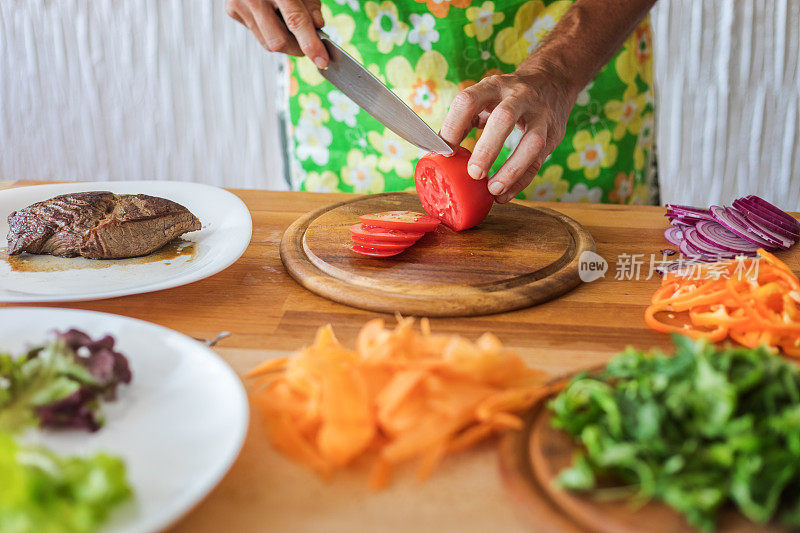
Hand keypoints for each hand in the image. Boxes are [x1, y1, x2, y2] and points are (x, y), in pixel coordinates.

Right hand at [226, 0, 328, 67]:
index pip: (295, 21)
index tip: (321, 60)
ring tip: (287, 23)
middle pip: (278, 41)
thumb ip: (311, 5)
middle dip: (297, 48)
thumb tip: (318, 28)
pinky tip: (271, 15)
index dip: (310, 44)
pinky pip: (257, 34)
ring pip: (267, 43)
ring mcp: (239, 4)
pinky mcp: (232, 10)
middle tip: (309, 44)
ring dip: (283, 40)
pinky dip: (269, 31)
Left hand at [440, 64, 577, 202]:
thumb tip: (437, 149)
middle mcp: (519, 96)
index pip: (468, 101)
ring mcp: (540, 114)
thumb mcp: (485, 97)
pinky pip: (539, 161)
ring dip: (511, 170)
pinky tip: (505, 195)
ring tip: (493, 190)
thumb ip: (463, 119)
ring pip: (532, 142)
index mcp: (493, 86)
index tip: (444, 151)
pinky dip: (521, 181)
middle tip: (474, 173)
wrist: (552, 81)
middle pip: (504, 119)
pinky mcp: (554, 133)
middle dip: (487, 149)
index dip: (453, 126)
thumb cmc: (506, 97)